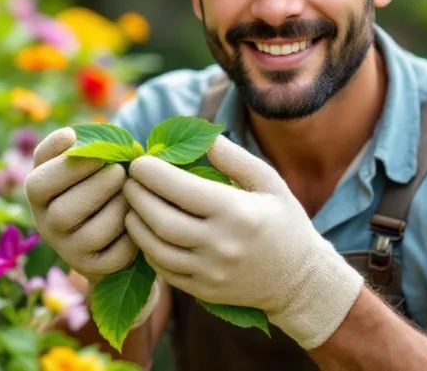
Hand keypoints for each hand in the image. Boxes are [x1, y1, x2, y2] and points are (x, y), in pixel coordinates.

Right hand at [24, 127, 160, 327]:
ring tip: (130, 193)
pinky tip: (135, 217)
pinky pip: (117, 254)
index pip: (39, 185)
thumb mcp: (71, 163)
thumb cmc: (91, 181)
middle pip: (64, 212)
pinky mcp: (96, 268)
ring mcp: (70, 252)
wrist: (108, 226)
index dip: (70, 168)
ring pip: (94, 234)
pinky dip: (132, 234)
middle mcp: (47, 227)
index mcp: (38, 196)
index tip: (99, 154)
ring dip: (118, 208)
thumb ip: (65, 147)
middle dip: (98, 187)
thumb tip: (68, 136)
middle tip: (120, 172)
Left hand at [122, 135, 363, 349]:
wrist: (299, 280)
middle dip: (137, 196)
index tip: (139, 161)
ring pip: (156, 248)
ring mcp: (210, 271)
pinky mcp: (203, 291)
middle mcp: (220, 244)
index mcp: (236, 212)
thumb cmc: (284, 223)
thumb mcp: (270, 183)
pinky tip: (144, 232)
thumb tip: (206, 136)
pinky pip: (164, 270)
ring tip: (130, 205)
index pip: (180, 189)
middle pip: (160, 219)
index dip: (152, 173)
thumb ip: (236, 159)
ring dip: (135, 224)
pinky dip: (147, 250)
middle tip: (128, 181)